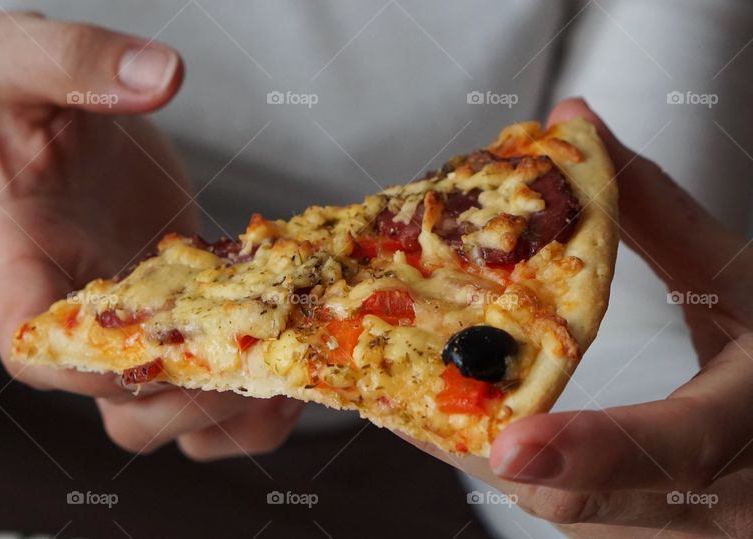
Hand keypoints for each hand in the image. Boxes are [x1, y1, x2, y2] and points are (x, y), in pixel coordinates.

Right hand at [0, 12, 303, 458]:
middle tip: (249, 361)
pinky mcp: (177, 323)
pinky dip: (252, 401)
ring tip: (286, 383)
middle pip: (117, 410)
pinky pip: (208, 392)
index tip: (158, 346)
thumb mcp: (14, 58)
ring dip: (229, 420)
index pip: (36, 352)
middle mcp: (75, 318)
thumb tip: (159, 75)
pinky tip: (293, 362)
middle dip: (185, 405)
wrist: (62, 121)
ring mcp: (131, 330)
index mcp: (17, 267)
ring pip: (170, 420)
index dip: (92, 371)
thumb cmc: (22, 99)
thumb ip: (70, 59)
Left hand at [407, 98, 752, 537]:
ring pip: (554, 511)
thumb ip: (656, 208)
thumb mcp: (737, 276)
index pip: (674, 450)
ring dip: (476, 451)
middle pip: (580, 500)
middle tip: (395, 385)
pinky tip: (461, 413)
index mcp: (751, 422)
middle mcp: (714, 506)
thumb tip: (577, 122)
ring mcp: (672, 533)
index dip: (592, 450)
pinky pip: (555, 509)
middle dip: (481, 442)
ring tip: (405, 390)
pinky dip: (500, 462)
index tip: (510, 444)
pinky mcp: (635, 534)